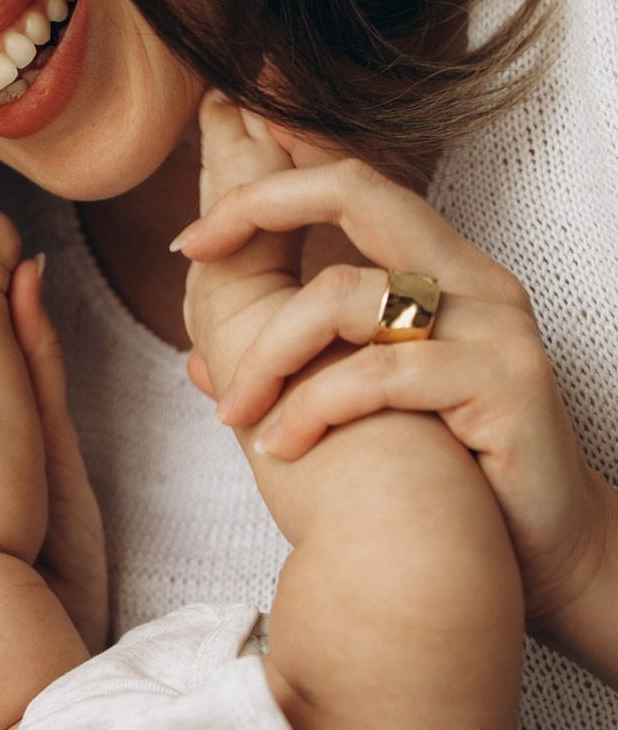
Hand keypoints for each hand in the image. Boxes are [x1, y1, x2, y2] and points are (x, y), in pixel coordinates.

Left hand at [179, 149, 611, 635]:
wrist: (539, 547)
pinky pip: (381, 374)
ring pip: (346, 295)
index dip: (271, 182)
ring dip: (268, 356)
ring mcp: (491, 325)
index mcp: (434, 273)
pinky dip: (314, 408)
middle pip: (354, 191)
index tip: (191, 233)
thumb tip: (195, 363)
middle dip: (259, 202)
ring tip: (235, 415)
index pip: (351, 187)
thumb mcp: (353, 404)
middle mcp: (467, 280)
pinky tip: (283, 448)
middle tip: (189, 248)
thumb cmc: (443, 471)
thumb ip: (284, 369)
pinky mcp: (503, 381)